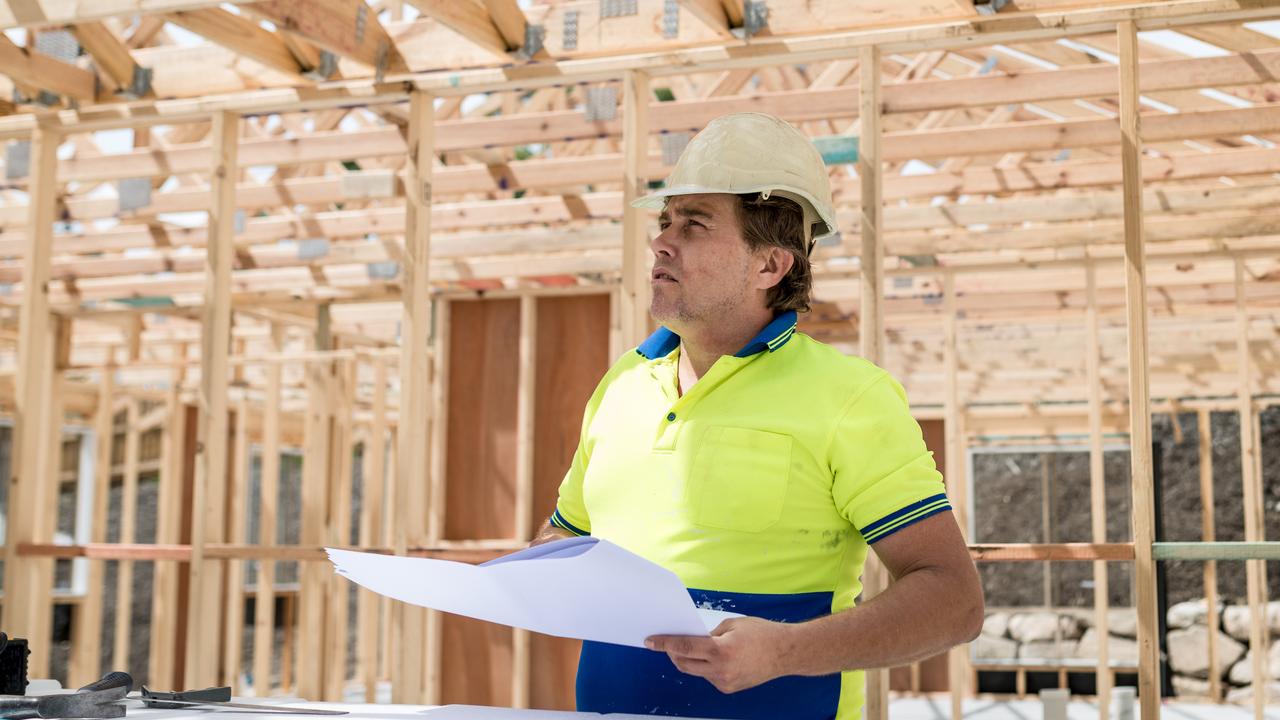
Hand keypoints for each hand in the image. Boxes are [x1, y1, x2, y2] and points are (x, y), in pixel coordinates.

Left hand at [645, 616, 792, 693]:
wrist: (786, 653)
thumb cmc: (762, 634)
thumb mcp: (732, 624)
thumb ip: (709, 633)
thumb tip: (693, 639)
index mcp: (721, 650)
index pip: (684, 647)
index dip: (664, 644)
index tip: (650, 641)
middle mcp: (722, 670)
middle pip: (684, 664)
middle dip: (673, 653)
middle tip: (668, 643)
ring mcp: (725, 682)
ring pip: (696, 671)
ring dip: (690, 660)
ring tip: (693, 647)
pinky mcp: (729, 688)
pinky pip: (708, 677)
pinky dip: (705, 666)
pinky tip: (713, 657)